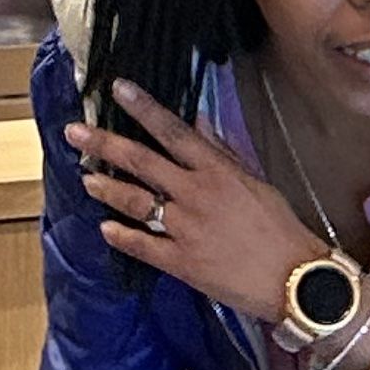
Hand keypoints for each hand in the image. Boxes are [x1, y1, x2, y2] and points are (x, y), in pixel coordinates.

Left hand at [66, 80, 328, 322]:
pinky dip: (121, 236)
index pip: (173, 131)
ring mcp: (186, 229)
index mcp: (217, 171)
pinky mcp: (182, 263)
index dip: (144, 108)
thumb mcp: (255, 181)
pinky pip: (142, 246)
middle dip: (105, 144)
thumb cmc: (279, 227)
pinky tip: (105, 228)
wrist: (295, 279)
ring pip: (135, 202)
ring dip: (107, 188)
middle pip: (142, 162)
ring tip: (86, 179)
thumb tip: (198, 120)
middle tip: (74, 132)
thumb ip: (222, 151)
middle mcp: (196, 194)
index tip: (118, 89)